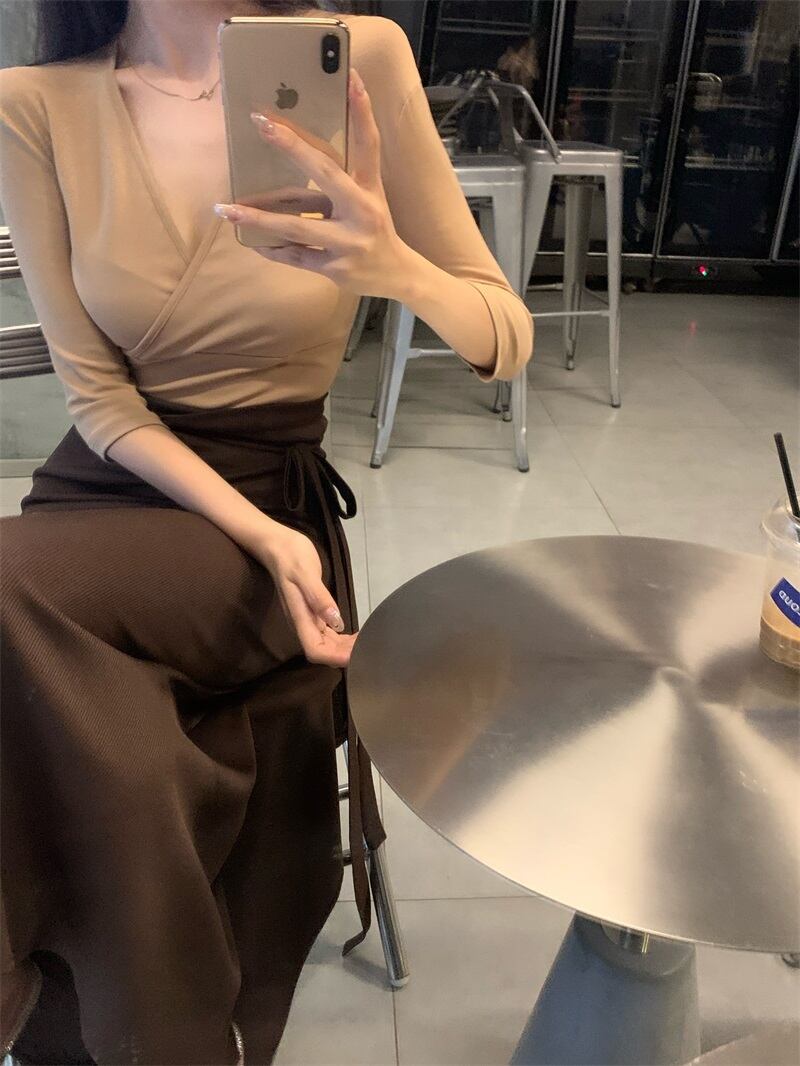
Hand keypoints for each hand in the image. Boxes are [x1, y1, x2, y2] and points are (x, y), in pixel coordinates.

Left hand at [213, 67, 415, 299]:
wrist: (398, 276)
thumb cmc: (374, 229)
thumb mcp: (368, 199)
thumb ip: (340, 180)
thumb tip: (297, 154)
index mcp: (370, 189)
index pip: (368, 143)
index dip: (362, 110)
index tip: (351, 77)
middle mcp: (362, 212)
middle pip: (325, 174)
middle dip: (293, 147)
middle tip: (262, 124)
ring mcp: (348, 243)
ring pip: (296, 226)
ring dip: (258, 219)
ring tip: (226, 209)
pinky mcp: (335, 269)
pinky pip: (296, 256)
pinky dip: (273, 249)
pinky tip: (251, 242)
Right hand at [252, 522, 355, 668]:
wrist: (278, 545)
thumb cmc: (292, 556)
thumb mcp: (306, 573)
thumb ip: (320, 598)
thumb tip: (337, 623)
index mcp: (300, 616)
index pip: (315, 650)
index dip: (335, 658)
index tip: (357, 656)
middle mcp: (302, 622)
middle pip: (322, 651)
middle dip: (344, 654)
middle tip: (369, 647)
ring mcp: (306, 618)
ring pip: (325, 644)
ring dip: (344, 648)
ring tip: (366, 643)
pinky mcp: (311, 612)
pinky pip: (326, 633)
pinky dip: (341, 638)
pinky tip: (353, 635)